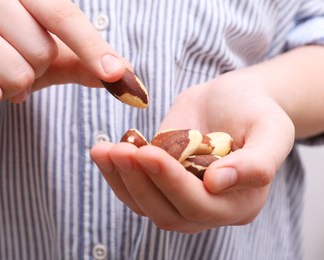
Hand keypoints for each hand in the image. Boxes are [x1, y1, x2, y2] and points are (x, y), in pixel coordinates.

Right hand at [0, 0, 126, 121]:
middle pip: (42, 52)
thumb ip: (88, 62)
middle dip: (36, 70)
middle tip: (16, 63)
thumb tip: (127, 76)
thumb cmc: (10, 58)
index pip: (65, 17)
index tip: (116, 74)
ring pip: (17, 75)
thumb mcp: (53, 57)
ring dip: (15, 87)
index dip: (93, 49)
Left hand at [90, 71, 294, 232]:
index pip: (201, 205)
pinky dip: (115, 174)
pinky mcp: (159, 183)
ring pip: (145, 205)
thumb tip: (218, 184)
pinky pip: (133, 189)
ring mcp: (180, 198)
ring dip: (122, 180)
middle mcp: (208, 209)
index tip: (150, 154)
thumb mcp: (271, 130)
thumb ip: (257, 162)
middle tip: (121, 151)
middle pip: (168, 212)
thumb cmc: (254, 111)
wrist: (230, 100)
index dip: (173, 183)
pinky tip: (103, 152)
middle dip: (141, 182)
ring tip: (106, 150)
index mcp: (239, 204)